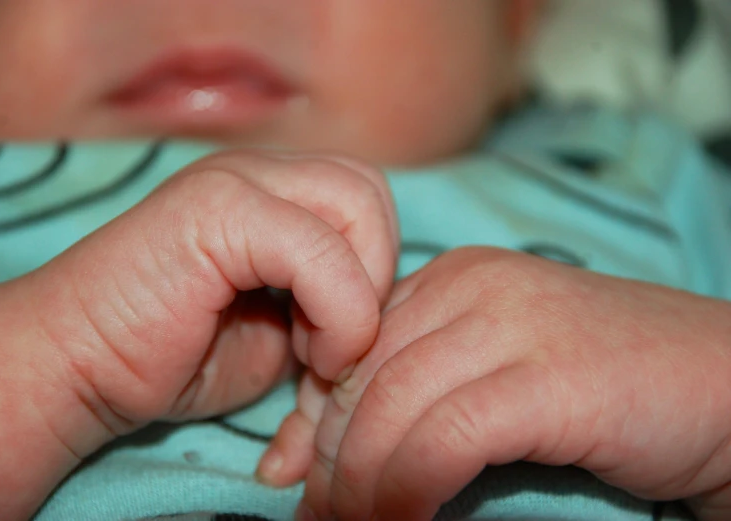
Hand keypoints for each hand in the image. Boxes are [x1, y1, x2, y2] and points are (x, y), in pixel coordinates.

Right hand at [0, 150, 397, 520]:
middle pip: (370, 190)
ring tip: (319, 349)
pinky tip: (305, 354)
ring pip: (357, 204)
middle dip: (377, 275)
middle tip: (339, 342)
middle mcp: (254, 170)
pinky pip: (317, 249)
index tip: (342, 341)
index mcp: (269, 192)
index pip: (366, 200)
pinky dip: (337, 310)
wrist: (76, 369)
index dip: (375, 273)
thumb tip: (385, 308)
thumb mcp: (279, 331)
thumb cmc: (171, 356)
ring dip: (360, 292)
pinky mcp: (213, 210)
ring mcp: (232, 180)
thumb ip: (331, 301)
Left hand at [263, 247, 730, 520]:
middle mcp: (471, 284)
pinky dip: (409, 488)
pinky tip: (406, 518)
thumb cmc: (601, 389)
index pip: (348, 347)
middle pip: (361, 379)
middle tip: (315, 515)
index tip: (291, 476)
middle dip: (326, 459)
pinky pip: (446, 437)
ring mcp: (512, 322)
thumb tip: (304, 455)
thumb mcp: (484, 381)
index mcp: (449, 279)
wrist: (719, 385)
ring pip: (391, 408)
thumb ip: (410, 399)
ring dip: (358, 484)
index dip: (310, 419)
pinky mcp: (548, 375)